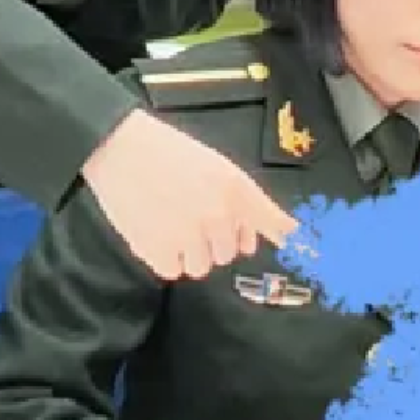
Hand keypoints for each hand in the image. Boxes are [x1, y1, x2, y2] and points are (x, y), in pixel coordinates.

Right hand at [82, 109, 293, 279]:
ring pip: (201, 266)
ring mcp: (188, 234)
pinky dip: (164, 258)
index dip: (281, 237)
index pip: (270, 223)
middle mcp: (217, 214)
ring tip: (171, 224)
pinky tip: (156, 232)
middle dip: (213, 241)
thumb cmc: (170, 154)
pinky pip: (172, 270)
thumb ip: (251, 202)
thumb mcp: (219, 168)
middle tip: (192, 218)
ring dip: (189, 253)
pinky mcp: (158, 249)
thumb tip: (288, 232)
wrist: (121, 149)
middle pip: (229, 253)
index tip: (298, 249)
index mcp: (235, 189)